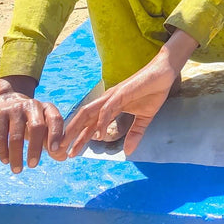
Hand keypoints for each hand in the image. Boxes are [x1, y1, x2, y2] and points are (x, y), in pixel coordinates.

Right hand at [0, 76, 64, 172]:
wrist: (7, 99)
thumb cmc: (30, 118)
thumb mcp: (43, 124)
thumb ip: (52, 140)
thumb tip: (63, 157)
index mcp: (47, 108)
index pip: (55, 119)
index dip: (56, 134)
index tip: (54, 151)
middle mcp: (33, 106)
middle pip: (36, 127)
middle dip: (35, 148)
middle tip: (33, 165)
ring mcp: (15, 109)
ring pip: (16, 135)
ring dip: (17, 155)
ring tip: (18, 170)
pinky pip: (1, 136)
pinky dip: (3, 151)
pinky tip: (5, 161)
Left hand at [61, 30, 196, 159]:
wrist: (165, 71)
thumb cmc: (154, 90)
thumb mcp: (145, 118)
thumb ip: (135, 133)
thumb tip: (128, 153)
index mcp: (111, 105)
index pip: (90, 123)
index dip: (80, 137)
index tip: (70, 153)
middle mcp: (108, 100)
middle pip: (83, 117)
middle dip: (70, 134)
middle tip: (58, 151)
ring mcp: (114, 95)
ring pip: (89, 112)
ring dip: (77, 128)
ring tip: (68, 143)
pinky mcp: (123, 93)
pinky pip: (108, 108)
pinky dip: (101, 121)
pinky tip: (98, 134)